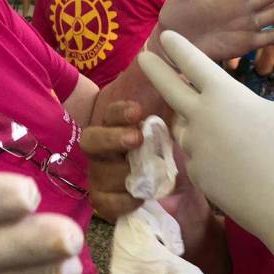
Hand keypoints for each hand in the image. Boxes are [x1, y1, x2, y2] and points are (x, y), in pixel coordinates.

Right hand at [82, 100, 205, 223]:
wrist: (182, 192)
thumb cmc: (173, 152)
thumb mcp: (176, 125)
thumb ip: (172, 100)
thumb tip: (178, 72)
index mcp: (117, 127)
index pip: (110, 113)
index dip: (120, 112)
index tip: (138, 112)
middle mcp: (103, 150)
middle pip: (91, 139)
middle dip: (112, 138)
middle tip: (137, 139)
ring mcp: (100, 175)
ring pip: (99, 173)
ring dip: (123, 173)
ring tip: (146, 176)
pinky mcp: (104, 201)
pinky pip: (103, 202)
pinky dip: (122, 201)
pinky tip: (140, 198)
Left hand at [138, 15, 273, 273]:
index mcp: (225, 99)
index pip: (194, 64)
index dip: (179, 47)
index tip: (164, 35)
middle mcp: (202, 125)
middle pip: (170, 92)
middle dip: (156, 72)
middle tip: (142, 58)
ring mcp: (199, 157)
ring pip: (186, 127)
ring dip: (187, 114)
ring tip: (193, 105)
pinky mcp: (204, 184)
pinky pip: (197, 156)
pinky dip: (203, 145)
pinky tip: (220, 148)